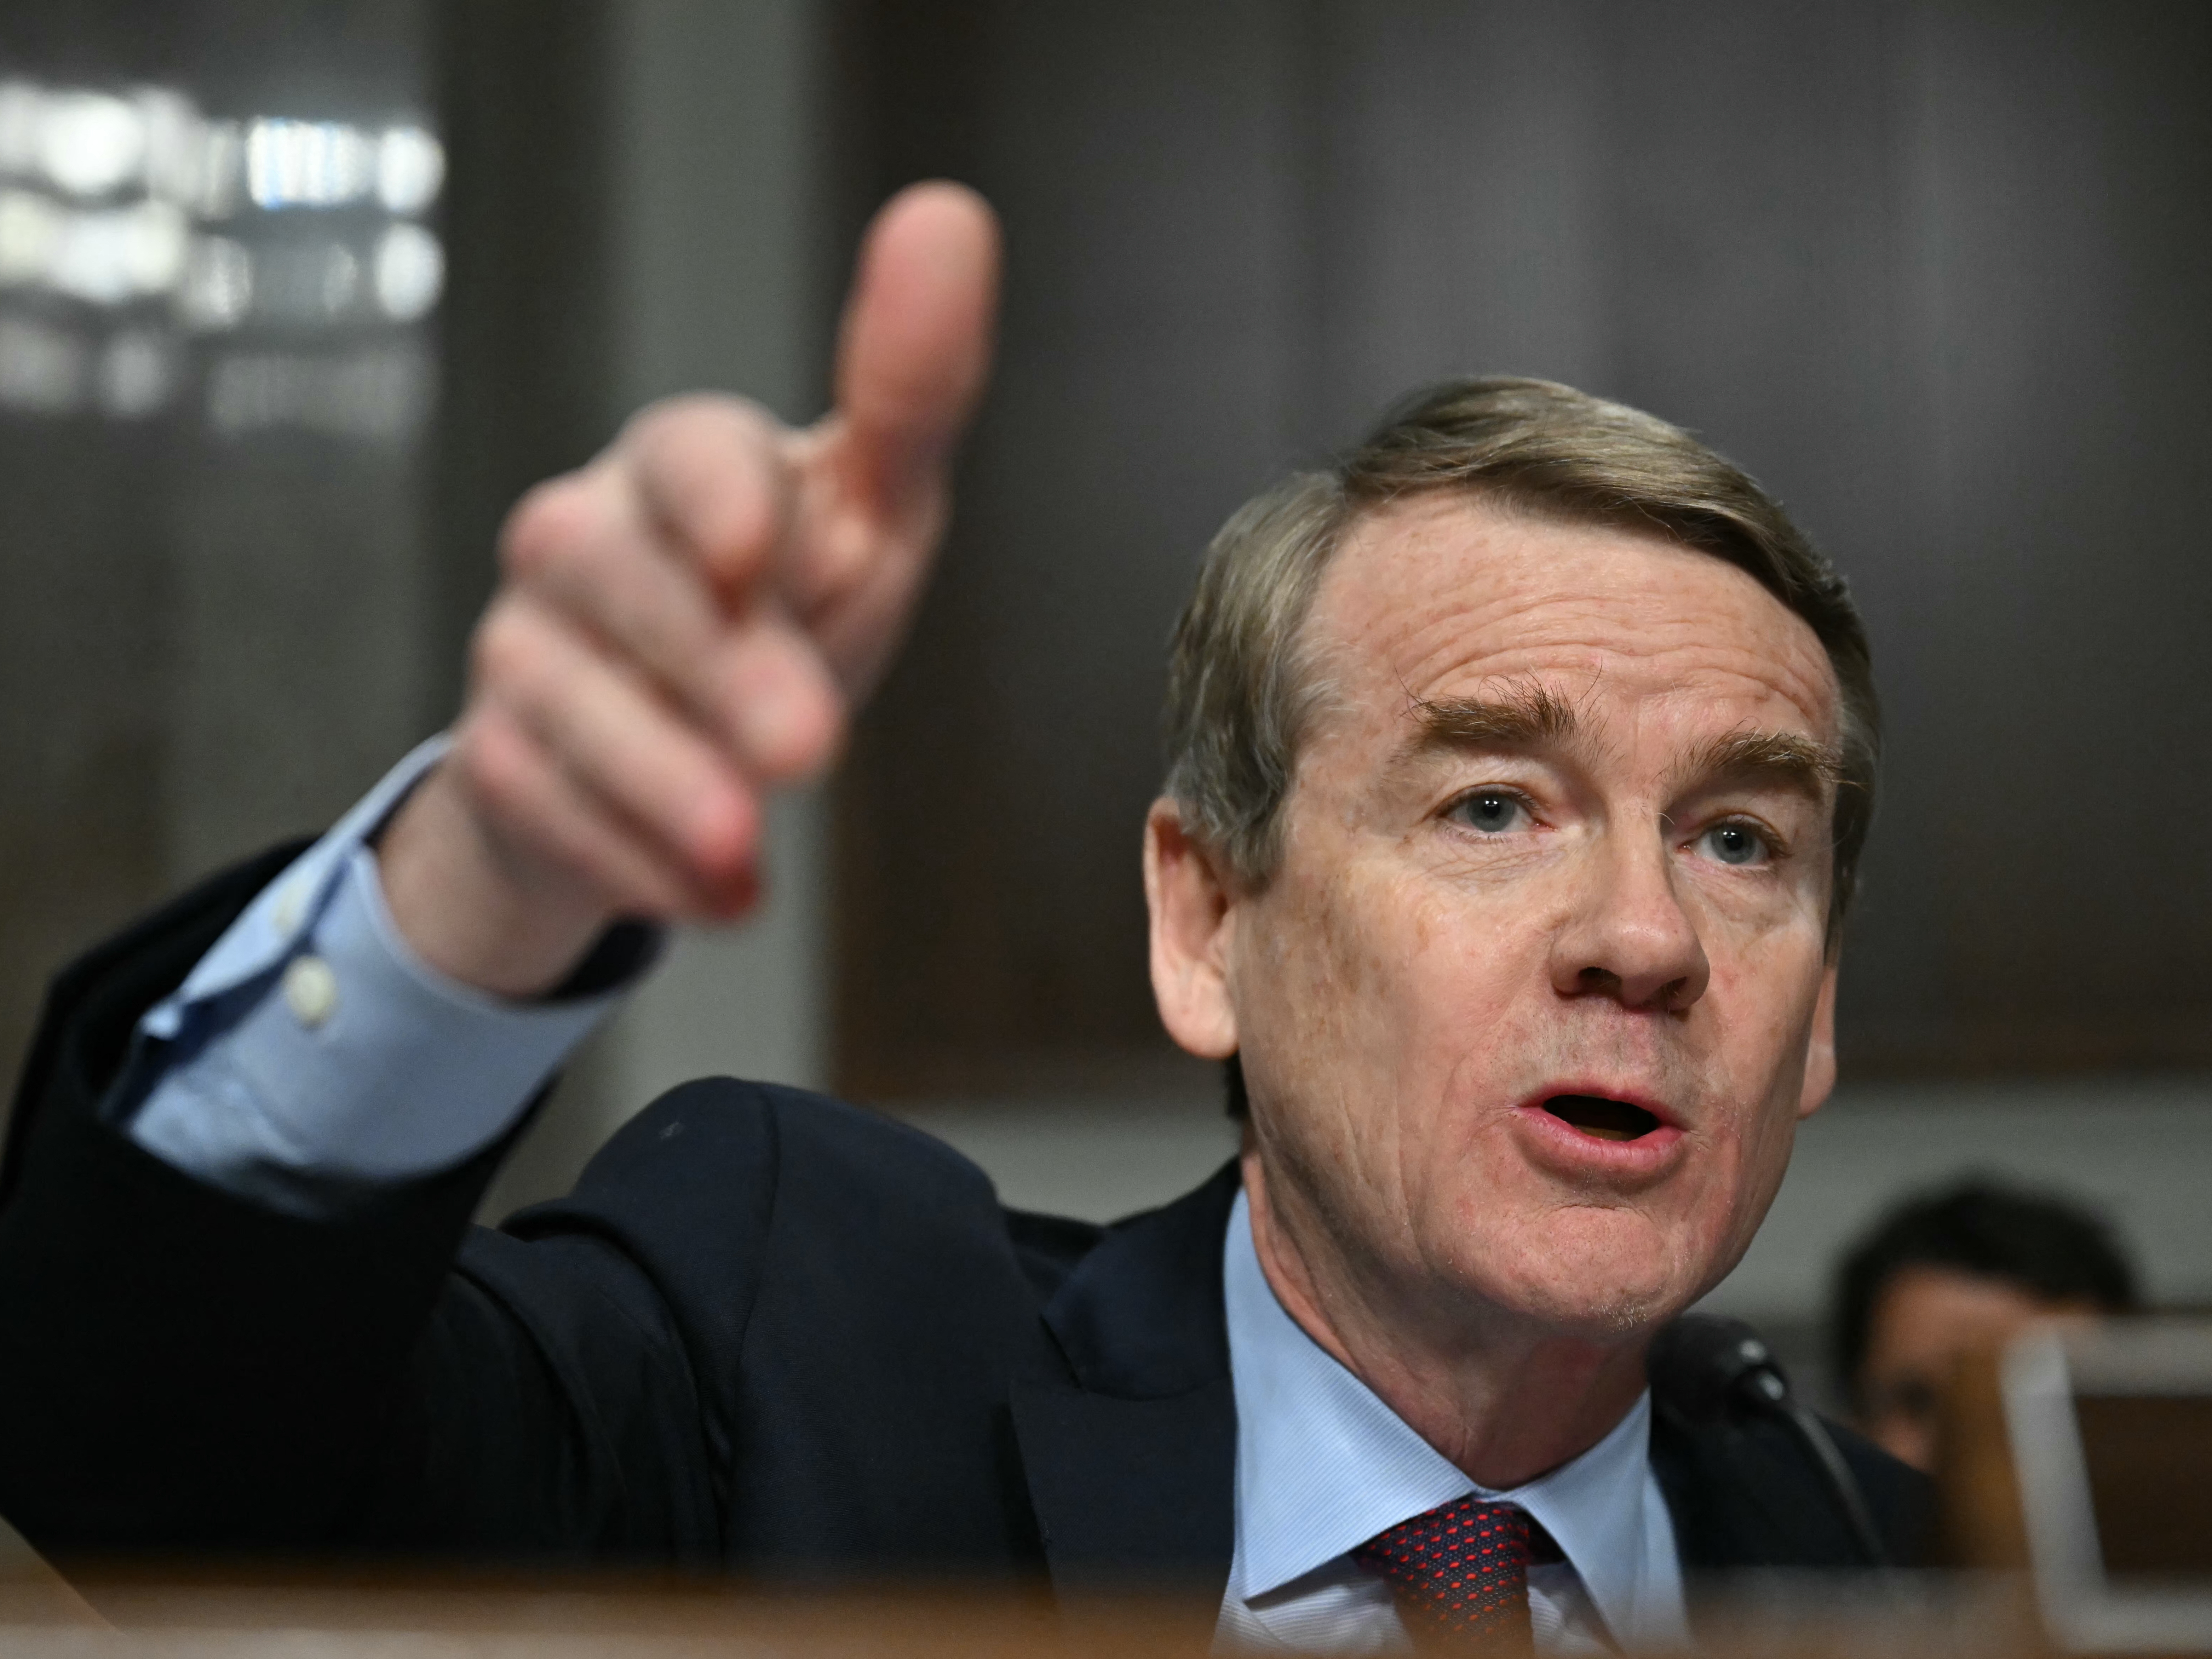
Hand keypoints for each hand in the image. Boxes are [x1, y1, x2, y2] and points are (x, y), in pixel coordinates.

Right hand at [377, 183, 1000, 996]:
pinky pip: (539, 804)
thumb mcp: (868, 509)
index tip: (764, 551)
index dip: (717, 495)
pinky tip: (719, 897)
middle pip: (619, 578)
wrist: (678, 743)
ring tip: (748, 848)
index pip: (686, 449)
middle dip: (713, 663)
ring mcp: (525, 650)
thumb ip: (909, 389)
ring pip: (562, 701)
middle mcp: (586, 543)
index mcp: (684, 470)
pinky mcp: (497, 757)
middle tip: (807, 745)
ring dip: (660, 781)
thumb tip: (951, 215)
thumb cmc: (782, 605)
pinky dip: (628, 860)